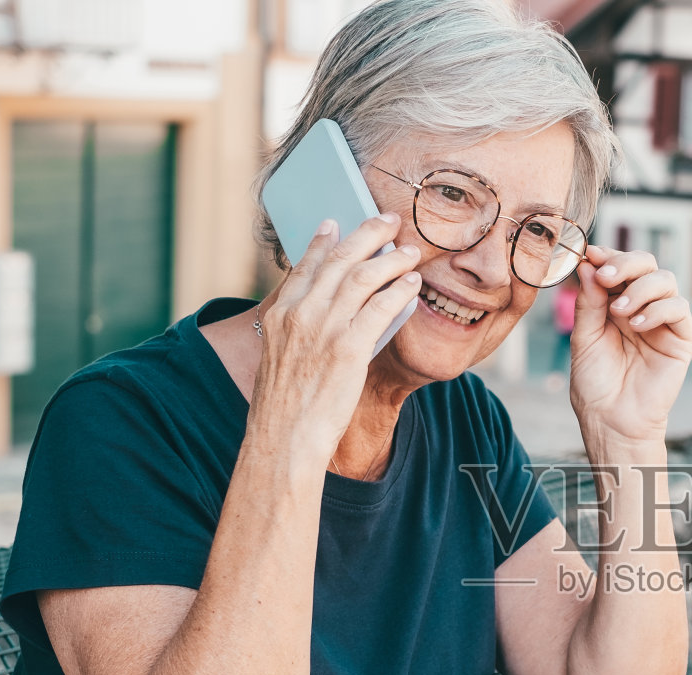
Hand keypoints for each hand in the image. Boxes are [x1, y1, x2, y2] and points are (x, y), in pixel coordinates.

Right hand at [249, 214, 421, 462]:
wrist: (284, 437)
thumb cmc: (286, 407)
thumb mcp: (279, 358)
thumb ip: (298, 330)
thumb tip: (325, 313)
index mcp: (278, 314)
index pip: (304, 266)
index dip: (323, 241)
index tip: (337, 223)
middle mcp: (299, 314)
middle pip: (338, 260)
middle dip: (367, 234)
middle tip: (388, 221)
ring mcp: (323, 329)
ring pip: (363, 277)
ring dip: (391, 258)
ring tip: (410, 251)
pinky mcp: (348, 349)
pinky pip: (381, 307)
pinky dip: (399, 291)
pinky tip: (412, 284)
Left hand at [568, 246, 691, 447]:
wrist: (612, 420)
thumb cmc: (595, 384)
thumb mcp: (584, 338)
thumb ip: (589, 302)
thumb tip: (589, 265)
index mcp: (614, 303)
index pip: (618, 267)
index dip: (607, 256)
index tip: (591, 254)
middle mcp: (641, 306)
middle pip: (645, 264)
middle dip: (625, 263)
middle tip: (607, 276)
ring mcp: (662, 320)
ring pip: (664, 280)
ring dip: (640, 288)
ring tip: (620, 311)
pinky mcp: (680, 337)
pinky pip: (678, 308)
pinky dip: (657, 309)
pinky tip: (637, 326)